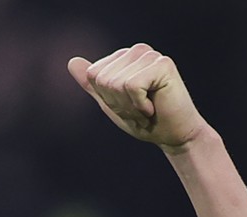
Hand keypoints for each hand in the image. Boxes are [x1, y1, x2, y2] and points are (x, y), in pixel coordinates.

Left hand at [67, 44, 207, 150]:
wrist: (174, 135)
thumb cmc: (145, 121)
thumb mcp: (111, 104)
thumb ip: (92, 85)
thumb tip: (72, 61)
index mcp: (124, 57)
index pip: (93, 75)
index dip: (107, 98)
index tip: (127, 105)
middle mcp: (137, 51)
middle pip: (103, 79)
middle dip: (118, 103)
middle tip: (139, 109)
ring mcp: (151, 55)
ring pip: (116, 83)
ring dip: (130, 106)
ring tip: (147, 108)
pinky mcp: (162, 64)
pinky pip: (132, 86)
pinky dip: (140, 105)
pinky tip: (154, 107)